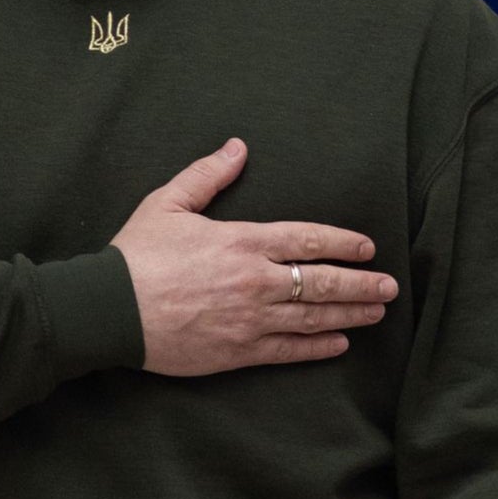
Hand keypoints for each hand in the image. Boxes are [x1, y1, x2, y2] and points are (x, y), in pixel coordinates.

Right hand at [108, 138, 397, 376]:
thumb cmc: (135, 255)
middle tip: (390, 287)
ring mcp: (250, 319)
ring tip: (377, 313)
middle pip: (323, 281)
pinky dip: (318, 348)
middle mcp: (256, 280)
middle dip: (362, 284)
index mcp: (244, 241)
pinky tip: (339, 344)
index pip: (311, 239)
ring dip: (351, 314)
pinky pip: (288, 351)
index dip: (346, 244)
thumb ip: (208, 174)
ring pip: (314, 317)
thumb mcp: (168, 202)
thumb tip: (237, 147)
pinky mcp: (237, 352)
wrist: (107, 310)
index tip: (369, 248)